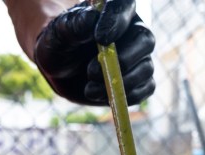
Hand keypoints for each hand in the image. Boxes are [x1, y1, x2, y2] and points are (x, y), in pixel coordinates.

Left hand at [33, 0, 154, 105]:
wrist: (60, 71)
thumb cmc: (59, 45)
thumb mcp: (57, 34)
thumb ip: (73, 26)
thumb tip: (91, 20)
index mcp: (113, 10)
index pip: (124, 5)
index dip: (117, 20)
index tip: (100, 39)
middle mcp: (132, 31)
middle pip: (145, 39)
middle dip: (123, 58)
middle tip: (92, 71)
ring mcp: (139, 57)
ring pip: (146, 67)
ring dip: (120, 82)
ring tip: (89, 88)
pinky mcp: (140, 80)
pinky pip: (146, 89)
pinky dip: (126, 96)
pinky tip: (101, 95)